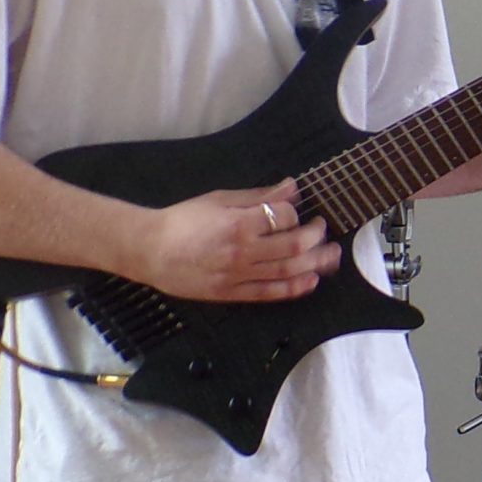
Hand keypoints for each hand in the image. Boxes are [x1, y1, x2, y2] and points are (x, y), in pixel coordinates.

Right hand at [135, 180, 339, 302]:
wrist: (149, 250)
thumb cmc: (183, 220)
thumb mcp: (220, 199)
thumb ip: (258, 196)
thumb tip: (292, 187)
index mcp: (238, 224)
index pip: (283, 217)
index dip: (296, 213)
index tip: (298, 210)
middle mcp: (242, 252)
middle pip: (293, 246)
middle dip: (316, 237)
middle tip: (323, 229)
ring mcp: (238, 276)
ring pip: (288, 271)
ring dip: (316, 263)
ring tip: (331, 256)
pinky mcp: (232, 294)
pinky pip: (270, 293)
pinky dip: (294, 288)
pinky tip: (311, 280)